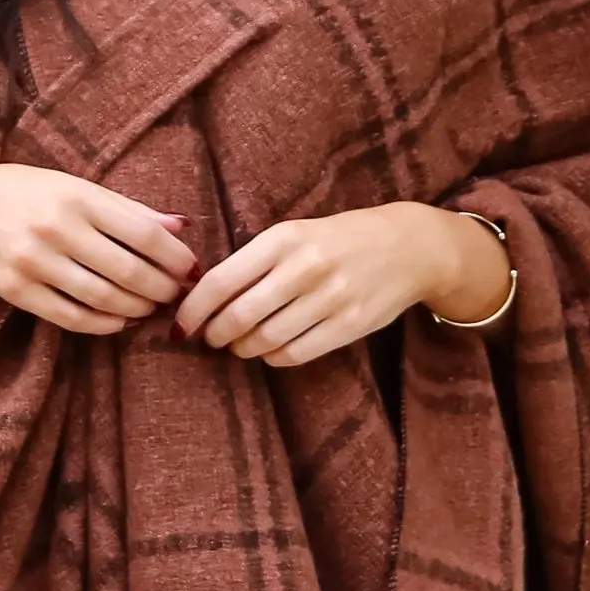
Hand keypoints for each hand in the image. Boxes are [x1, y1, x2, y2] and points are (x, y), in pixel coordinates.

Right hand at [0, 164, 195, 338]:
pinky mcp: (17, 291)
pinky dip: (104, 324)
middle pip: (128, 271)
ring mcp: (34, 262)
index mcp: (77, 197)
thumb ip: (127, 208)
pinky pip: (72, 317)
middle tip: (178, 295)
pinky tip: (121, 322)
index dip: (176, 258)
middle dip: (163, 288)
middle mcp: (57, 228)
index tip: (191, 269)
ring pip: (104, 298)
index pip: (144, 233)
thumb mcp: (73, 186)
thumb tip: (180, 226)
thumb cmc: (25, 193)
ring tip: (152, 308)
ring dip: (138, 309)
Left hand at [175, 203, 502, 366]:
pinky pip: (295, 354)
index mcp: (284, 239)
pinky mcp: (349, 325)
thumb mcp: (296, 232)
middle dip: (215, 334)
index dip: (193, 309)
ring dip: (243, 348)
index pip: (221, 281)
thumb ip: (255, 259)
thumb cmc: (339, 239)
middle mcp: (305, 268)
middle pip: (239, 316)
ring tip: (239, 344)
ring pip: (265, 340)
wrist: (409, 247)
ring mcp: (330, 299)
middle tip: (209, 338)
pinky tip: (270, 350)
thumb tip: (202, 294)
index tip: (180, 324)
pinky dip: (273, 358)